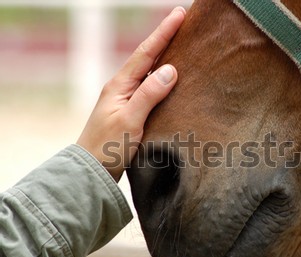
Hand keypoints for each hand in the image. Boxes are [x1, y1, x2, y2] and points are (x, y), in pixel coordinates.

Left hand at [77, 7, 185, 181]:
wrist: (92, 171)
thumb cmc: (107, 147)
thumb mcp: (129, 120)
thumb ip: (149, 95)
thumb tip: (170, 69)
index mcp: (120, 85)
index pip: (146, 53)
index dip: (163, 33)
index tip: (179, 14)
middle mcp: (122, 88)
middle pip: (148, 58)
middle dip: (165, 39)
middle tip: (183, 23)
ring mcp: (127, 100)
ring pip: (150, 73)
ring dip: (165, 58)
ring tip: (182, 46)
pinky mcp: (132, 113)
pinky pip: (151, 90)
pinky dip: (164, 81)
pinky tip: (173, 81)